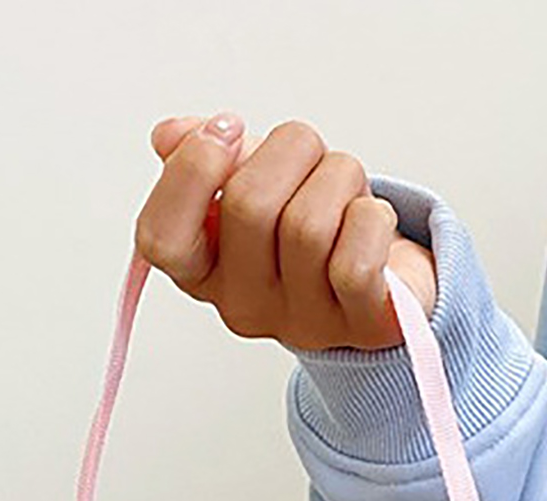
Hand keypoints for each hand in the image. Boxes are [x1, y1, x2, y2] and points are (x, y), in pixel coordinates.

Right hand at [136, 113, 437, 352]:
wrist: (386, 278)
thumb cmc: (317, 222)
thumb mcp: (257, 178)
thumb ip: (211, 157)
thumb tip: (170, 136)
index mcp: (205, 271)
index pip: (161, 238)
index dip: (191, 170)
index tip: (228, 127)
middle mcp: (246, 305)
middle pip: (249, 207)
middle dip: (290, 149)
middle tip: (309, 152)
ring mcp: (303, 322)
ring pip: (309, 225)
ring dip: (339, 176)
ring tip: (346, 187)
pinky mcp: (361, 326)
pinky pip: (355, 260)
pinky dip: (371, 218)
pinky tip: (370, 220)